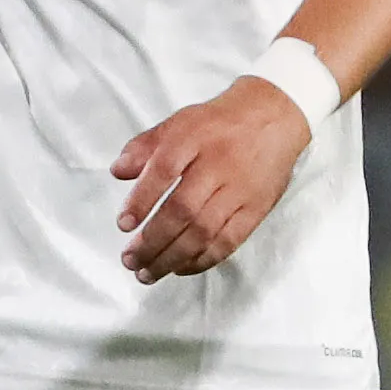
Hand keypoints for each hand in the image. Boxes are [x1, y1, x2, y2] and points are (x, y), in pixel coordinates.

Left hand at [111, 77, 313, 283]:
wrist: (273, 116)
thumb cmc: (216, 124)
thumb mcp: (177, 123)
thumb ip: (144, 146)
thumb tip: (117, 171)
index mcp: (192, 140)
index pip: (163, 172)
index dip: (141, 201)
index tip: (123, 225)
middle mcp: (217, 167)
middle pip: (182, 210)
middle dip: (152, 240)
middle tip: (129, 260)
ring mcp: (239, 191)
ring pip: (204, 231)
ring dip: (173, 257)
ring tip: (147, 273)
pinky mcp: (257, 209)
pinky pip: (229, 240)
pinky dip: (203, 259)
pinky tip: (180, 268)